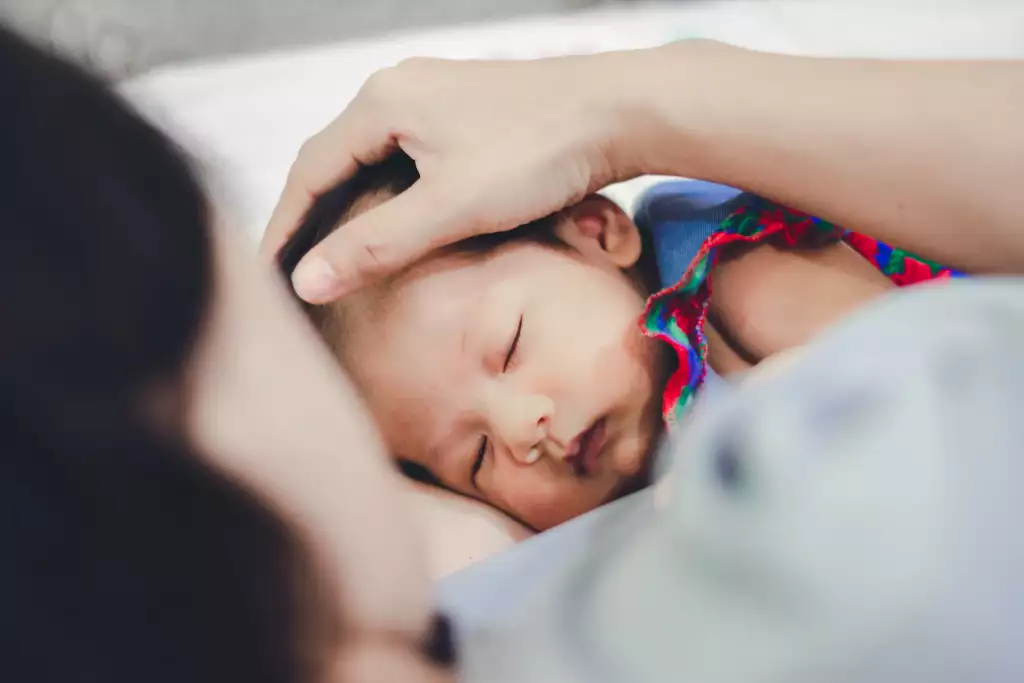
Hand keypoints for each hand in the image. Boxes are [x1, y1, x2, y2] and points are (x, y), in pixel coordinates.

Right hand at [261, 49, 656, 302]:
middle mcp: (398, 89)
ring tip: (331, 254)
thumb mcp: (451, 207)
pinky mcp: (463, 109)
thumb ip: (376, 245)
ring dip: (348, 206)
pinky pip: (404, 154)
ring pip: (370, 159)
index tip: (265, 276)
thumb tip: (306, 282)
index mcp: (381, 103)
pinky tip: (390, 223)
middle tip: (290, 270)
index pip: (309, 172)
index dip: (284, 228)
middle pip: (333, 161)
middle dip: (309, 217)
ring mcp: (432, 94)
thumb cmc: (539, 152)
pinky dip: (386, 194)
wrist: (619, 109)